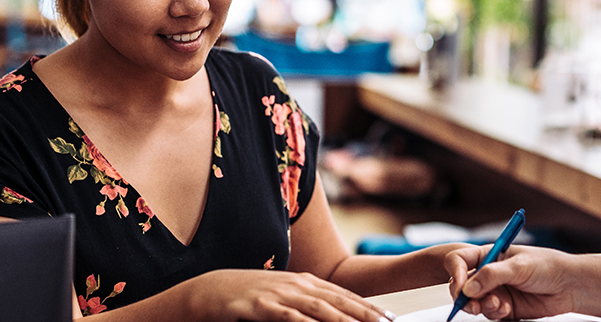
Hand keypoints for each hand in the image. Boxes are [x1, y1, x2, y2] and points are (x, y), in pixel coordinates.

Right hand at [185, 269, 392, 321]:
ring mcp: (280, 294)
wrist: (210, 291)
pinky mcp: (261, 306)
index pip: (344, 295)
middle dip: (366, 314)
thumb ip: (308, 305)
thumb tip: (332, 315)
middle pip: (339, 301)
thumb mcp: (283, 297)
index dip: (369, 307)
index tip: (391, 319)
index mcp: (305, 282)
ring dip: (344, 319)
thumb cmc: (250, 297)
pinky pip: (289, 317)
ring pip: (319, 308)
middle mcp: (297, 285)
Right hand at [444, 245, 579, 319]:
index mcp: (490, 255)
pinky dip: (495, 313)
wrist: (569, 286)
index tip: (462, 285)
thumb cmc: (548, 266)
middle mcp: (489, 273)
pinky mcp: (505, 306)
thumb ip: (492, 276)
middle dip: (466, 296)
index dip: (457, 272)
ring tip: (499, 304)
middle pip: (463, 285)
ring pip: (475, 302)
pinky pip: (489, 313)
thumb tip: (468, 288)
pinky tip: (507, 309)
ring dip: (483, 306)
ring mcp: (496, 290)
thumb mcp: (518, 266)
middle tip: (473, 304)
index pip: (461, 261)